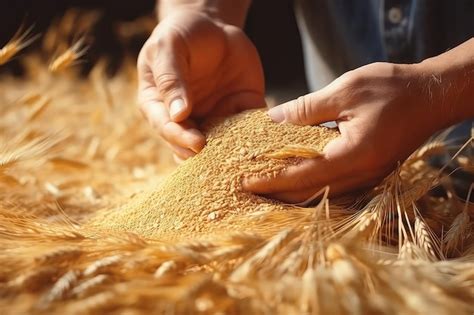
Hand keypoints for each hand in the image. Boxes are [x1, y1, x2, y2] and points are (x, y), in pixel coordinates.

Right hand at [137, 10, 264, 160]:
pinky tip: (260, 140)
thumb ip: (170, 77)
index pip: (166, 128)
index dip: (180, 138)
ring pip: (218, 145)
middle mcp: (184, 119)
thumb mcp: (169, 47)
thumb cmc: (182, 34)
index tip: (196, 142)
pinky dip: (253, 137)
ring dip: (228, 152)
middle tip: (219, 154)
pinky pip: (246, 130)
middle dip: (204, 153)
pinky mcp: (238, 113)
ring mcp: (211, 119)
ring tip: (240, 155)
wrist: (213, 27)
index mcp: (158, 105)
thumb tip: (177, 114)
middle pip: (189, 146)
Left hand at [242, 62, 443, 202]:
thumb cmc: (392, 88)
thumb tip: (272, 120)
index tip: (245, 182)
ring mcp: (368, 178)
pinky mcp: (370, 173)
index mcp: (354, 156)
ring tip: (265, 185)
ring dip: (292, 192)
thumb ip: (307, 108)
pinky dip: (310, 184)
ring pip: (322, 194)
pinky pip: (334, 187)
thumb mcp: (346, 90)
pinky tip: (294, 176)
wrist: (433, 96)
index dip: (271, 181)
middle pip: (310, 194)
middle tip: (247, 189)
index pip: (302, 177)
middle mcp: (362, 175)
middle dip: (277, 193)